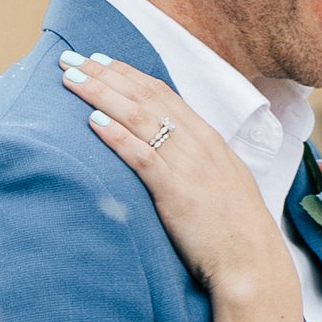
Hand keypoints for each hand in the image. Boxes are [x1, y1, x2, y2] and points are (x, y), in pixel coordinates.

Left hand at [60, 49, 289, 299]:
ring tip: (70, 80)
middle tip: (69, 58)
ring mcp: (188, 165)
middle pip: (144, 96)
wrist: (252, 262)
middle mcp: (198, 143)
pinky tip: (92, 122)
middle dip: (103, 74)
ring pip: (138, 118)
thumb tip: (168, 149)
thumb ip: (195, 159)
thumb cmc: (234, 228)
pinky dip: (116, 136)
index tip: (97, 60)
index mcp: (208, 137)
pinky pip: (142, 157)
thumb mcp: (220, 180)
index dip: (127, 73)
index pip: (161, 92)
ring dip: (100, 95)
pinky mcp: (177, 193)